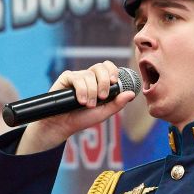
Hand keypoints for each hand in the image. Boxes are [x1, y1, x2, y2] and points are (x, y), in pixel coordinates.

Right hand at [16, 61, 137, 155]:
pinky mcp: (66, 79)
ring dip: (91, 92)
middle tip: (102, 97)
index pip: (108, 68)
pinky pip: (76, 78)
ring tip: (88, 105)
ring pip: (88, 75)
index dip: (113, 71)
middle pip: (100, 67)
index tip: (114, 82)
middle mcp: (88, 77)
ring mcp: (77, 77)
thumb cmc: (82, 119)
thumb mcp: (103, 113)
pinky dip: (81, 90)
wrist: (63, 125)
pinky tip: (80, 100)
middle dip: (103, 81)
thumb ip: (117, 104)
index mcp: (99, 82)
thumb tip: (131, 94)